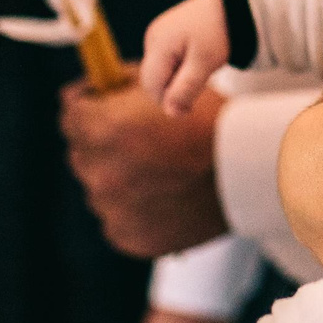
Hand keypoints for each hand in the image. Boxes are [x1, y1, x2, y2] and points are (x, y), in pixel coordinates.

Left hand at [64, 81, 229, 256]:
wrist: (251, 172)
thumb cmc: (210, 122)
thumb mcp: (161, 86)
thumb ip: (114, 87)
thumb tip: (85, 95)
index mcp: (104, 128)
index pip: (71, 115)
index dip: (89, 106)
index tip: (104, 107)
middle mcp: (102, 171)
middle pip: (83, 152)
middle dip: (104, 143)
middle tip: (142, 141)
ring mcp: (112, 209)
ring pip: (100, 186)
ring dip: (119, 177)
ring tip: (160, 171)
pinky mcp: (128, 236)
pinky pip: (117, 217)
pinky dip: (133, 207)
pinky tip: (163, 196)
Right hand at [141, 0, 231, 113]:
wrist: (232, 4)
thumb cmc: (219, 32)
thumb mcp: (205, 63)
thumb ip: (186, 89)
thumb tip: (170, 113)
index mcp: (158, 44)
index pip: (152, 85)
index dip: (168, 100)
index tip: (191, 106)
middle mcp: (152, 38)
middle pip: (153, 79)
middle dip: (172, 89)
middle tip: (199, 83)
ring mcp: (157, 35)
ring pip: (160, 71)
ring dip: (177, 79)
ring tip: (200, 67)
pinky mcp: (165, 34)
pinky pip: (166, 60)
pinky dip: (179, 67)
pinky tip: (196, 60)